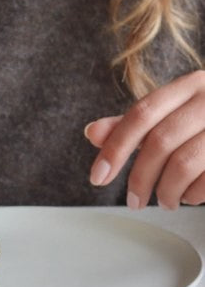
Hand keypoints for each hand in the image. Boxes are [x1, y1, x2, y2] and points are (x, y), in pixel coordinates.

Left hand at [85, 70, 204, 209]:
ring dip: (166, 192)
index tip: (98, 177)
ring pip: (184, 164)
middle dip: (140, 178)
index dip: (115, 147)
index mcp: (192, 84)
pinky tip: (191, 194)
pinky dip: (193, 195)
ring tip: (164, 201)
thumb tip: (93, 132)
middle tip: (133, 201)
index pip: (142, 113)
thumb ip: (136, 126)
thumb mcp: (175, 117)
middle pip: (160, 142)